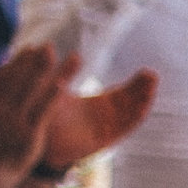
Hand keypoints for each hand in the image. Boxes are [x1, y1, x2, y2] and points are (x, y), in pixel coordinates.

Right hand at [0, 45, 71, 180]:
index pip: (5, 76)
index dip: (18, 61)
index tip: (31, 48)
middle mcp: (0, 109)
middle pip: (19, 79)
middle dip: (34, 62)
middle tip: (49, 46)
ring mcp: (14, 121)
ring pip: (31, 91)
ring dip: (44, 72)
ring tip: (56, 57)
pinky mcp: (29, 134)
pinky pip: (42, 111)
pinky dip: (52, 97)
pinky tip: (63, 84)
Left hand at [41, 68, 156, 169]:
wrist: (35, 142)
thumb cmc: (40, 115)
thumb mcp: (50, 90)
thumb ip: (53, 71)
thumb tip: (46, 45)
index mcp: (96, 108)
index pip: (121, 95)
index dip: (136, 86)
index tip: (148, 72)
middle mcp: (104, 120)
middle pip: (130, 104)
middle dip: (142, 91)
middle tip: (153, 75)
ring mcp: (104, 130)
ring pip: (130, 115)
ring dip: (142, 101)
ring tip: (151, 86)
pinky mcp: (101, 141)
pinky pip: (123, 130)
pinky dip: (134, 118)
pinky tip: (143, 106)